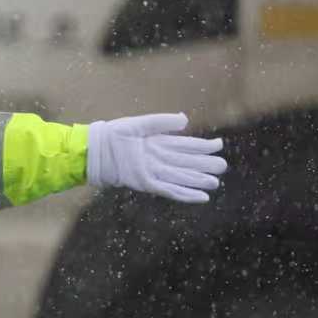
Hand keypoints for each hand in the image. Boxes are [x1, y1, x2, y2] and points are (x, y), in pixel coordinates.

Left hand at [87, 113, 226, 203]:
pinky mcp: (145, 183)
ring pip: (181, 177)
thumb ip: (162, 122)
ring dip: (198, 180)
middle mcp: (158, 158)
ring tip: (215, 183)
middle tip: (223, 166)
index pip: (185, 145)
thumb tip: (186, 120)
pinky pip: (169, 190)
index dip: (202, 146)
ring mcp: (153, 172)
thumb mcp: (140, 124)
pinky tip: (200, 197)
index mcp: (158, 142)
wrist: (94, 149)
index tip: (218, 144)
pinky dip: (185, 194)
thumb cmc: (113, 134)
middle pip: (187, 162)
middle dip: (204, 165)